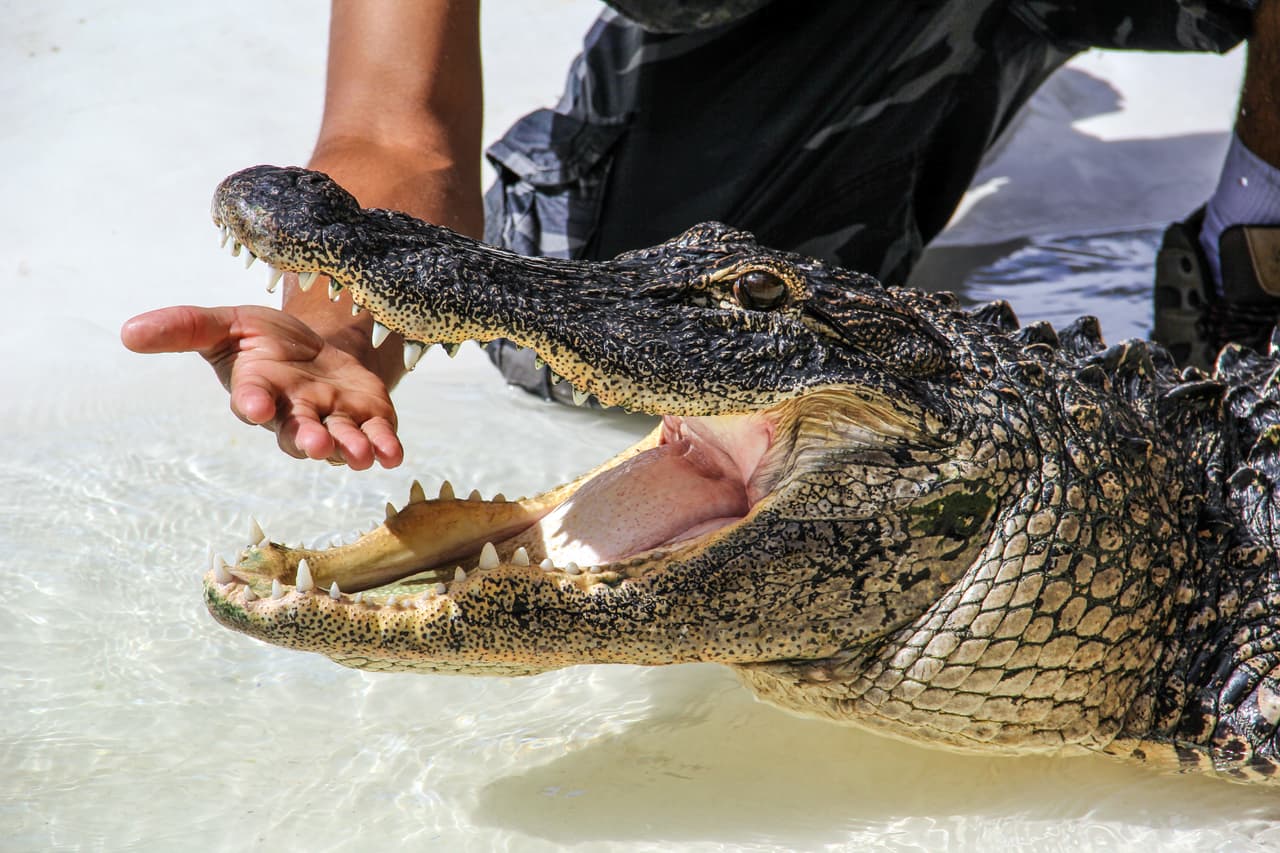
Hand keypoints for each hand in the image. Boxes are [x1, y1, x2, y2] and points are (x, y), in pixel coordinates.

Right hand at [121, 304, 402, 468]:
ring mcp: (334, 422)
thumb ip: (184, 327)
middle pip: (298, 433)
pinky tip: (393, 456)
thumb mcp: (228, 323)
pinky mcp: (369, 420)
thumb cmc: (266, 341)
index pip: (252, 400)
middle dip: (307, 439)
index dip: (253, 404)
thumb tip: (128, 332)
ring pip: (341, 443)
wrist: (321, 345)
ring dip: (349, 450)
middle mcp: (295, 415)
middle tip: (314, 443)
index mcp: (259, 391)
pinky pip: (377, 439)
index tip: (254, 407)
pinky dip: (385, 448)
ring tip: (359, 455)